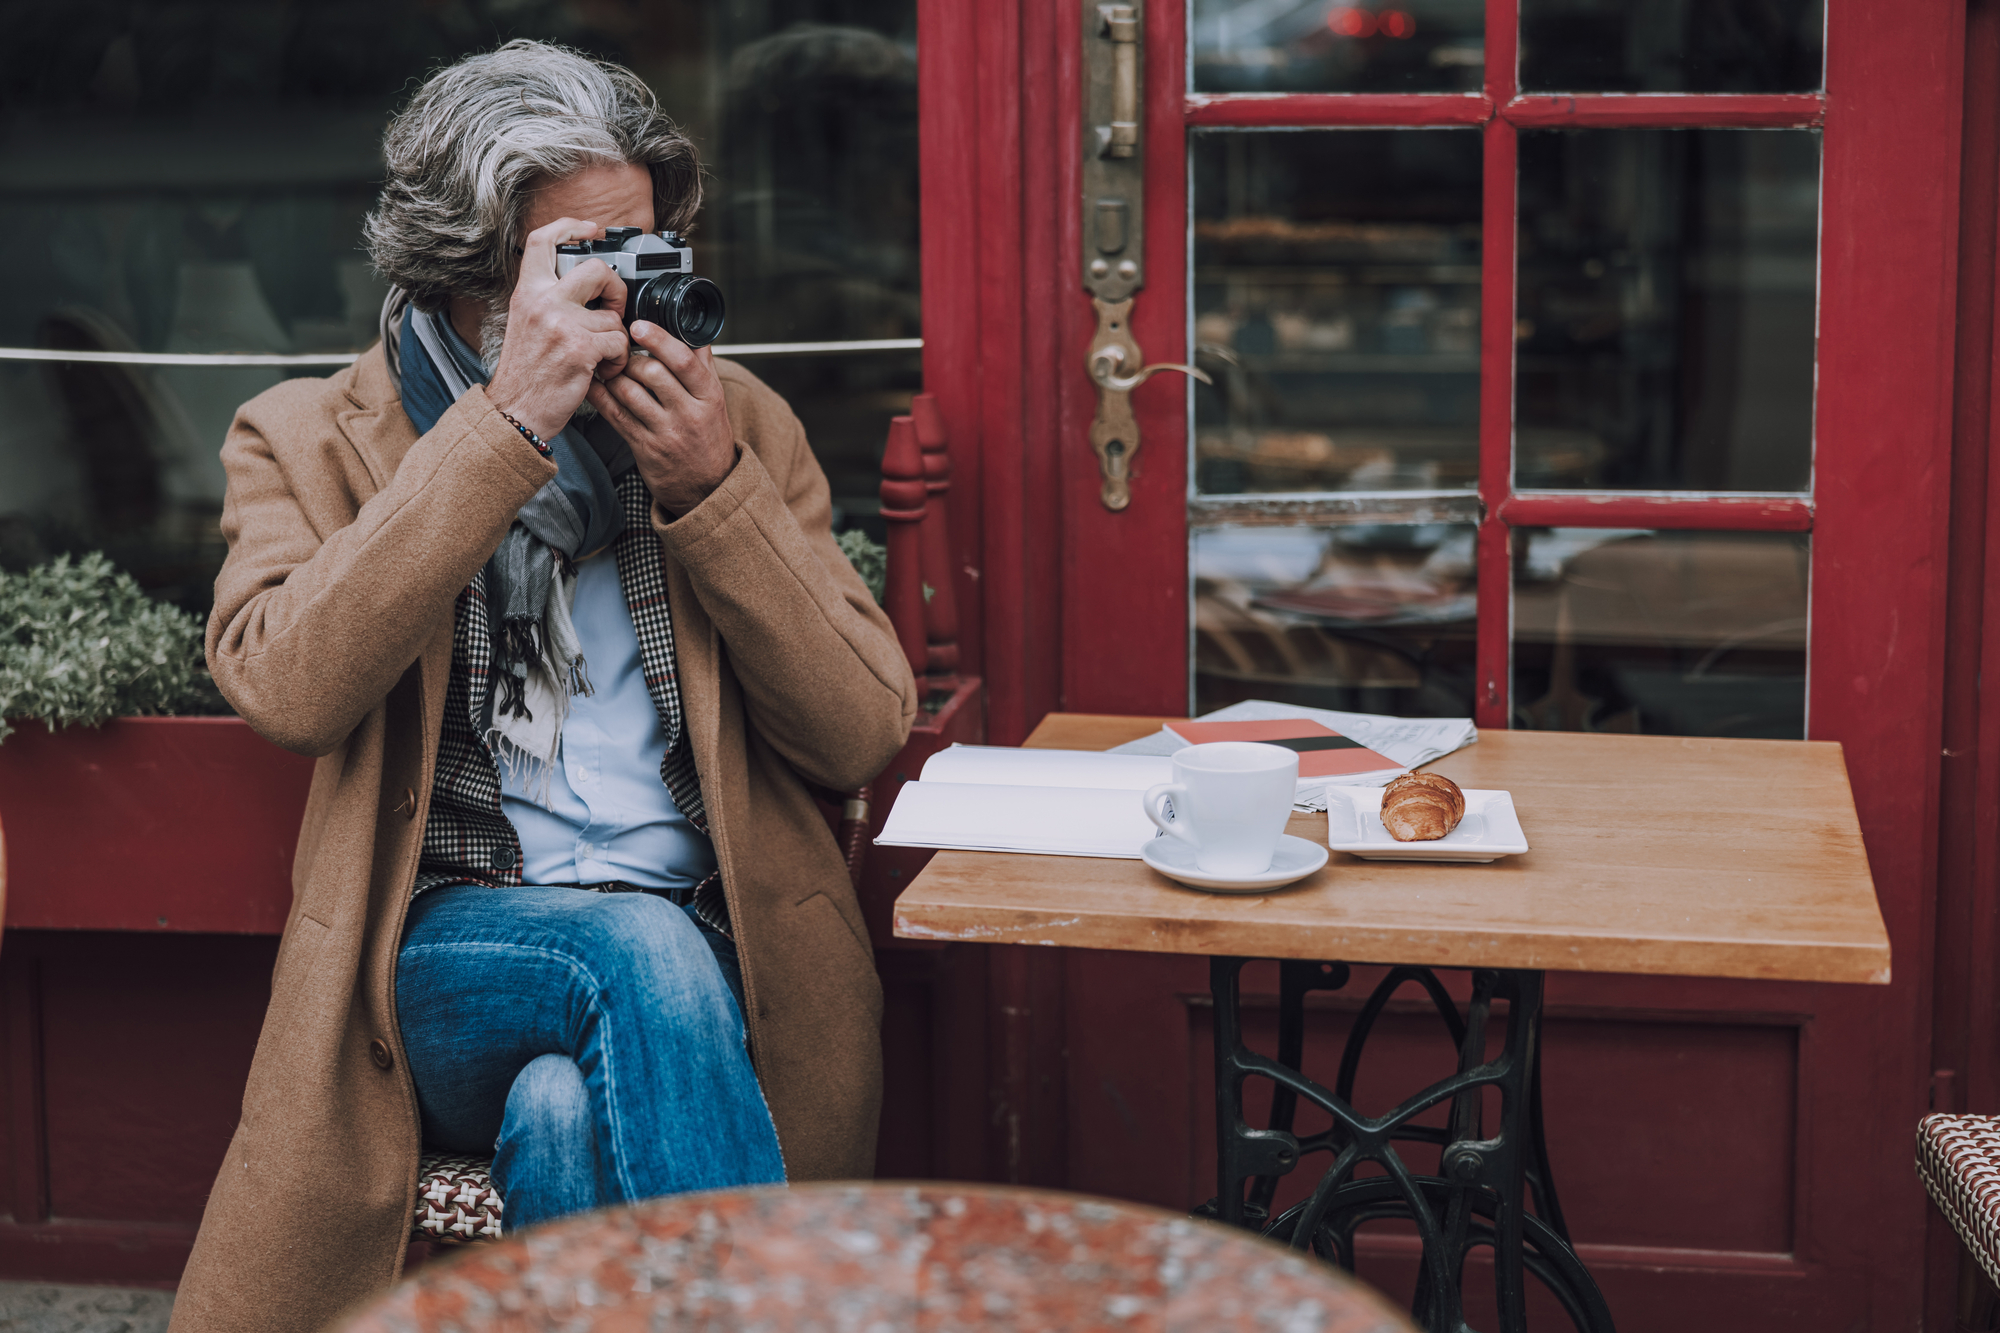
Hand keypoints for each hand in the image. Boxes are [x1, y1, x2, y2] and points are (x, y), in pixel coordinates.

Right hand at [484, 218, 633, 440]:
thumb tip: (587, 285)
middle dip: (615, 287)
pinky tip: (604, 371)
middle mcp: (542, 301)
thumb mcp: (527, 323)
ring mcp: (561, 323)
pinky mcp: (580, 348)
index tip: (591, 229)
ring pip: (614, 316)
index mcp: (528, 292)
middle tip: (612, 308)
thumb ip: (550, 300)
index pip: (543, 240)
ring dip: (616, 339)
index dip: (570, 226)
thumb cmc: (527, 372)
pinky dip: (619, 360)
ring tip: (601, 357)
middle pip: (596, 268)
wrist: (515, 411)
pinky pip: (620, 342)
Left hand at [585, 321, 736, 515]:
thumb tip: (689, 328)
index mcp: (709, 396)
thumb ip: (702, 364)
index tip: (638, 326)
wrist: (709, 486)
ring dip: (614, 375)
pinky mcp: (645, 448)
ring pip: (629, 392)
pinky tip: (595, 385)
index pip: (683, 361)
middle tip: (621, 352)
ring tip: (611, 369)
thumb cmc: (709, 437)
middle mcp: (689, 414)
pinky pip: (615, 415)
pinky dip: (601, 396)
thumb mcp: (715, 399)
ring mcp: (666, 433)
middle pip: (652, 373)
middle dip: (629, 358)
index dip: (657, 339)